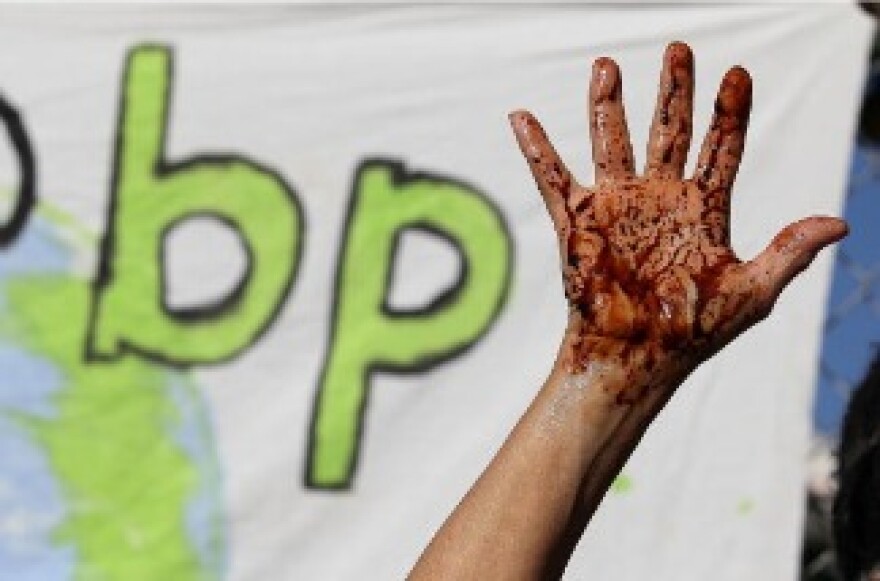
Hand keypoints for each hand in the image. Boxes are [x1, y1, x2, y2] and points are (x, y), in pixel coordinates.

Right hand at [510, 41, 846, 400]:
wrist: (635, 359)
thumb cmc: (693, 334)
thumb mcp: (752, 293)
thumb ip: (789, 252)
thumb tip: (840, 223)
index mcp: (702, 212)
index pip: (721, 150)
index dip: (730, 112)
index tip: (737, 74)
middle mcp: (659, 201)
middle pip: (668, 131)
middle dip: (673, 91)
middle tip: (678, 50)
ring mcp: (617, 208)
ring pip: (612, 142)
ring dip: (608, 104)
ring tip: (606, 65)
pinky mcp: (578, 223)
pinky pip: (552, 178)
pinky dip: (535, 149)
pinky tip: (521, 117)